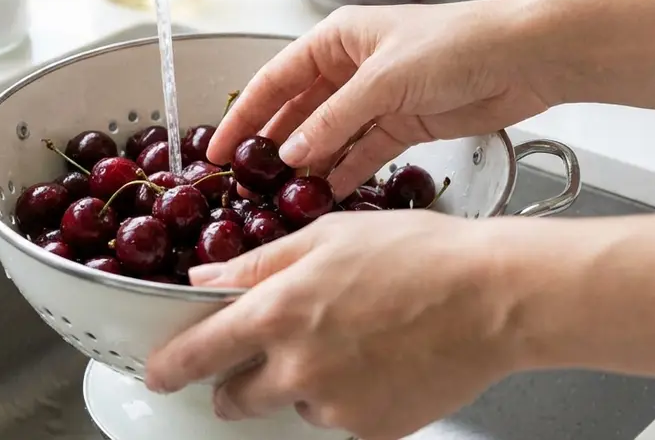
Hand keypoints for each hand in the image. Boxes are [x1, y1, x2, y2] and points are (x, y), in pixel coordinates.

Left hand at [143, 210, 531, 439]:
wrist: (494, 297)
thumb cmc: (420, 254)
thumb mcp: (329, 235)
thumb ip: (258, 262)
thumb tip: (208, 280)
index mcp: (278, 311)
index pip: (198, 351)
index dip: (171, 365)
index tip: (160, 372)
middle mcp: (298, 367)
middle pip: (236, 397)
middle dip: (237, 383)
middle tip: (269, 356)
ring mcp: (335, 406)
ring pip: (294, 404)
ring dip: (303, 384)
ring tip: (353, 341)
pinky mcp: (371, 431)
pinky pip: (340, 419)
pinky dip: (348, 398)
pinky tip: (380, 361)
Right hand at [206, 1, 553, 198]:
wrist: (522, 58)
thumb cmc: (454, 46)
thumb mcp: (385, 80)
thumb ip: (335, 120)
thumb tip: (291, 156)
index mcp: (337, 39)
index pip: (276, 79)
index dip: (244, 115)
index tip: (217, 150)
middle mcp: (351, 66)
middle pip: (298, 110)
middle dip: (272, 146)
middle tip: (243, 184)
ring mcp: (377, 98)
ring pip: (328, 136)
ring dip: (307, 164)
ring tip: (279, 199)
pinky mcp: (403, 125)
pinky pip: (362, 152)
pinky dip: (344, 172)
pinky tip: (323, 196)